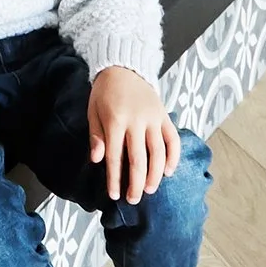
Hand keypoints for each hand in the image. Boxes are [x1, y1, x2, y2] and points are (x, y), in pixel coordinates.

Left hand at [89, 67, 178, 204]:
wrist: (124, 66)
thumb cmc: (104, 92)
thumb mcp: (93, 111)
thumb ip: (96, 136)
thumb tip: (97, 160)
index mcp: (115, 120)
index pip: (115, 157)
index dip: (115, 179)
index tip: (114, 195)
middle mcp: (136, 121)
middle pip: (139, 160)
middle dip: (136, 184)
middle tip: (133, 200)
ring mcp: (153, 118)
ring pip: (158, 153)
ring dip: (155, 175)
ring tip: (150, 190)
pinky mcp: (164, 116)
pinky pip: (173, 140)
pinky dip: (173, 157)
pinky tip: (168, 172)